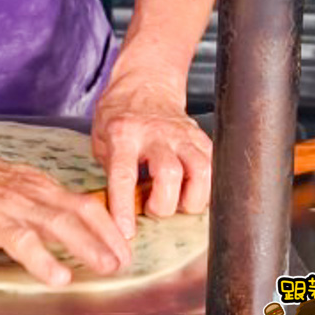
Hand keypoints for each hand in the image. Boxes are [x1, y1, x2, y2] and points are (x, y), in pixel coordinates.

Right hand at [0, 147, 130, 295]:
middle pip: (58, 221)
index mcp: (40, 191)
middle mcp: (20, 202)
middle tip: (111, 267)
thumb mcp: (31, 186)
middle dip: (87, 245)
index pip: (82, 206)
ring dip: (40, 257)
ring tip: (58, 279)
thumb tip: (101, 229)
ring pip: (18, 235)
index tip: (127, 253)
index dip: (107, 230)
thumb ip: (61, 206)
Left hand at [92, 60, 211, 239]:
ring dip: (192, 199)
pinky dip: (206, 189)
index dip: (124, 206)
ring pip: (201, 171)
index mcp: (124, 133)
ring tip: (179, 204)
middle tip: (154, 209)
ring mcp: (182, 135)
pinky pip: (213, 168)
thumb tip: (113, 207)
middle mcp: (156, 133)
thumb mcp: (101, 137)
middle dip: (163, 204)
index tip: (126, 232)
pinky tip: (192, 192)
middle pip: (170, 174)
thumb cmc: (120, 114)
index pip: (124, 174)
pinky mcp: (201, 138)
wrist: (146, 82)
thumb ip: (109, 169)